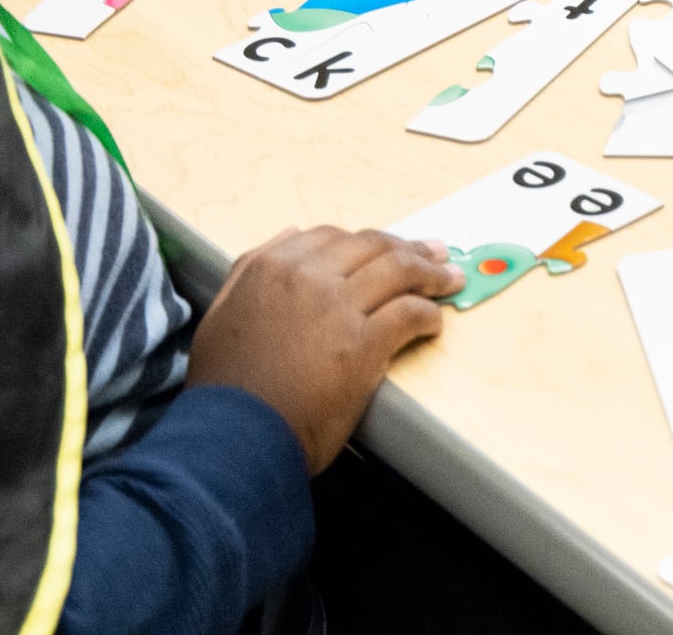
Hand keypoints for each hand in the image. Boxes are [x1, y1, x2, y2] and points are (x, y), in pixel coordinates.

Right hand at [187, 226, 463, 471]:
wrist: (234, 436)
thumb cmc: (225, 385)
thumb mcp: (222, 312)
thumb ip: (250, 269)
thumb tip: (291, 235)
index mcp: (273, 267)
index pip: (335, 238)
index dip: (369, 242)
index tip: (389, 248)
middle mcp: (308, 277)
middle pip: (373, 247)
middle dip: (410, 249)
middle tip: (436, 255)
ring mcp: (337, 308)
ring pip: (398, 272)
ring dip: (432, 274)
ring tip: (451, 280)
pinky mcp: (362, 344)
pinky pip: (408, 314)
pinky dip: (428, 316)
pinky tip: (434, 324)